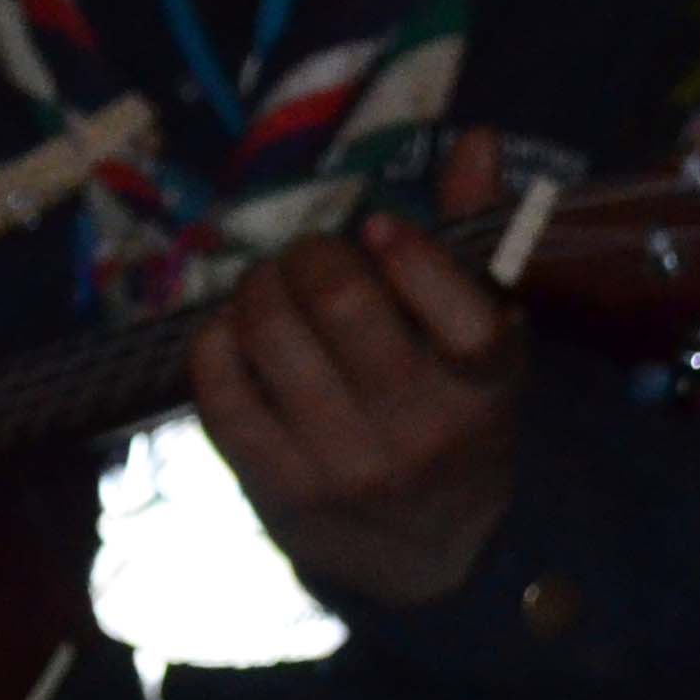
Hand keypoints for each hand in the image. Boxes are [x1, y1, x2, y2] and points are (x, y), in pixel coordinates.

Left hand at [182, 132, 523, 609]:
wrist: (427, 559)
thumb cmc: (454, 419)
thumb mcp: (485, 344)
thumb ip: (477, 243)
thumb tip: (476, 141)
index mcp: (484, 389)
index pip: (464, 315)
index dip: (412, 254)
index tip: (379, 227)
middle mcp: (418, 432)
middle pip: (341, 302)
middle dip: (311, 253)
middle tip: (309, 256)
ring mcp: (342, 466)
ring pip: (270, 334)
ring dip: (257, 287)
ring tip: (269, 287)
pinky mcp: (274, 488)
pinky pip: (218, 388)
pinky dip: (215, 340)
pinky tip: (234, 334)